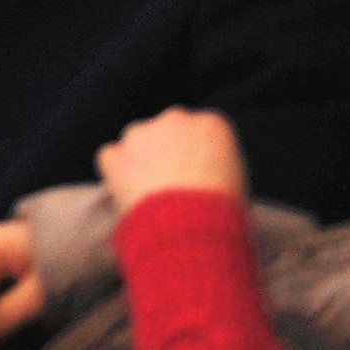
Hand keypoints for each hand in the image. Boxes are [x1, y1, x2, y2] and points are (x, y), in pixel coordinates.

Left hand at [97, 107, 247, 213]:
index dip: (198, 155)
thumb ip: (218, 164)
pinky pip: (112, 159)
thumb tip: (204, 171)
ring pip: (138, 143)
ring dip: (142, 162)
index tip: (198, 176)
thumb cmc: (222, 214)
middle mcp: (175, 119)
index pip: (202, 130)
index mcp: (212, 124)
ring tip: (154, 197)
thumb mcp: (238, 184)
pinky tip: (132, 196)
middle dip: (168, 152)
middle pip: (168, 130)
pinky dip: (117, 174)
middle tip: (173, 186)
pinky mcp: (115, 152)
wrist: (191, 229)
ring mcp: (141, 133)